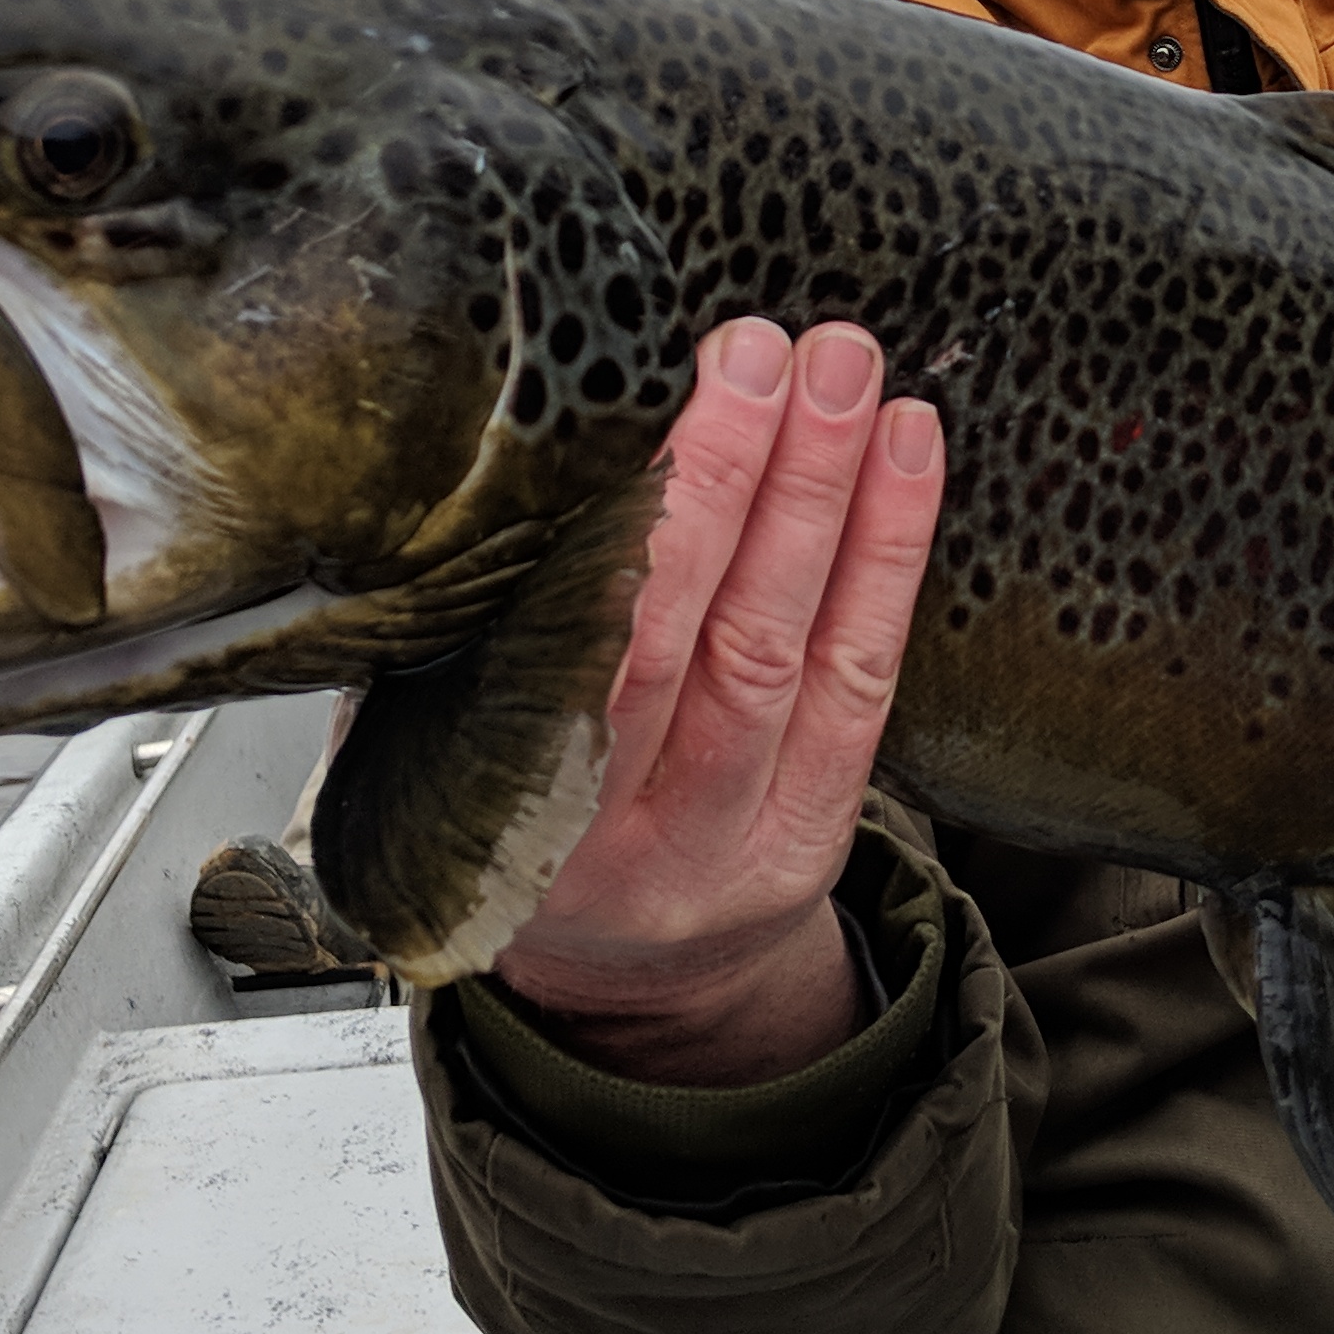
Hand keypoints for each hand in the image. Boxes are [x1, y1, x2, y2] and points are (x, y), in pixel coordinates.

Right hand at [491, 318, 943, 1085]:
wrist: (615, 985)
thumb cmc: (509, 821)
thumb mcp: (429, 756)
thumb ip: (447, 642)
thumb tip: (453, 472)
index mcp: (508, 811)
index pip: (575, 652)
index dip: (621, 523)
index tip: (639, 394)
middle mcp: (623, 835)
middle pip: (693, 639)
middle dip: (731, 477)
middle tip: (760, 349)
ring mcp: (732, 840)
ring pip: (785, 647)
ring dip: (821, 491)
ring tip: (839, 368)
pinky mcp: (820, 831)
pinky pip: (865, 680)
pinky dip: (889, 554)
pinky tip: (904, 447)